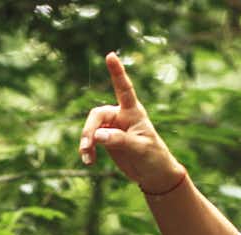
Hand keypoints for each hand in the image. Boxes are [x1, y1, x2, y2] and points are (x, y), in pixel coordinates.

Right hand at [78, 52, 183, 192]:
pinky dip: (87, 149)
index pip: (124, 89)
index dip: (117, 72)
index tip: (110, 55)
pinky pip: (91, 140)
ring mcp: (113, 128)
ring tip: (86, 156)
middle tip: (86, 146)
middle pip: (97, 115)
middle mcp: (121, 116)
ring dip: (86, 141)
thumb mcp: (139, 148)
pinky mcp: (107, 140)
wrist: (154, 174)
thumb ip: (119, 140)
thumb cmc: (153, 157)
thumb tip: (97, 135)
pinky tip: (89, 161)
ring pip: (91, 128)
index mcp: (133, 113)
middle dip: (89, 129)